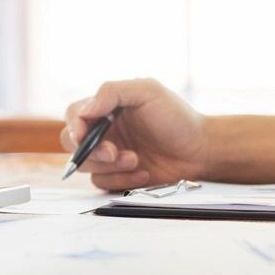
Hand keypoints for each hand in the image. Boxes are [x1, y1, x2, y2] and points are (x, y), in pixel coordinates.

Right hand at [61, 78, 208, 190]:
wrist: (201, 151)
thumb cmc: (178, 118)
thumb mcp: (147, 91)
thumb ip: (112, 92)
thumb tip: (86, 109)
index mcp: (107, 108)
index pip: (75, 115)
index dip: (74, 126)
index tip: (83, 136)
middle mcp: (105, 131)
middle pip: (72, 144)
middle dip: (90, 151)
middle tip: (113, 152)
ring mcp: (111, 156)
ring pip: (87, 167)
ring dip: (110, 167)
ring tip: (136, 161)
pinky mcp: (119, 176)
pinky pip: (103, 183)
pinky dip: (122, 180)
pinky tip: (143, 173)